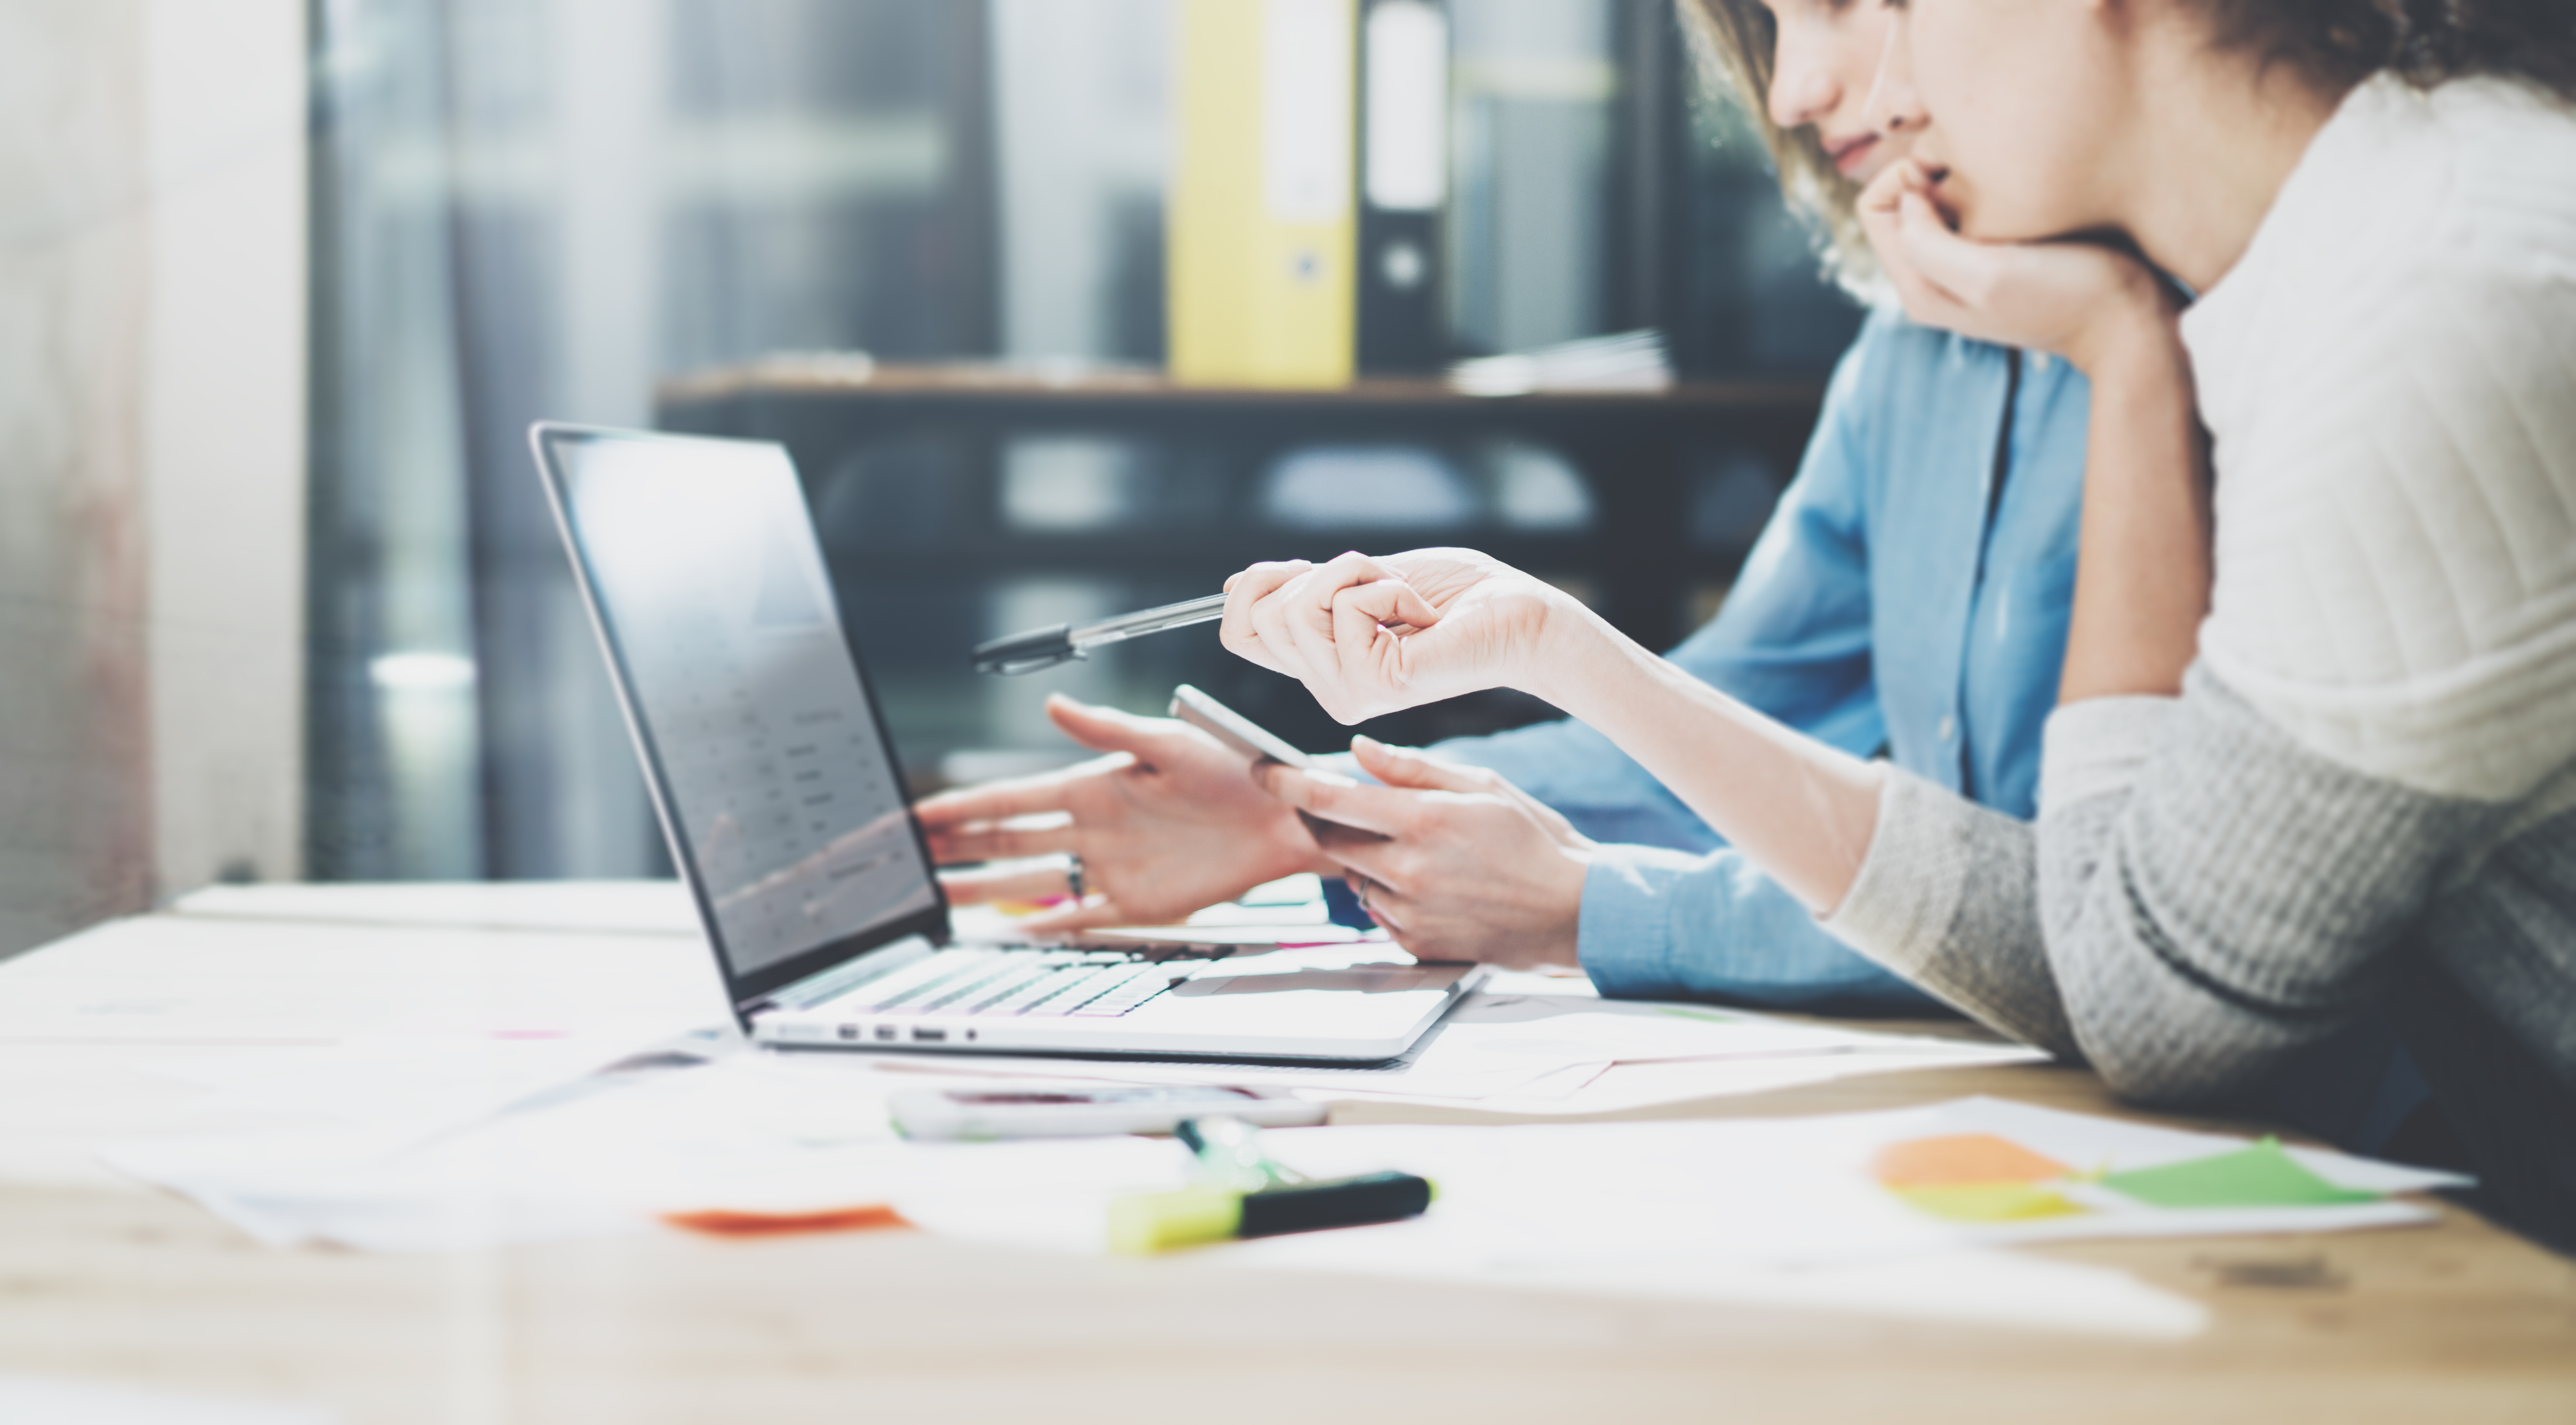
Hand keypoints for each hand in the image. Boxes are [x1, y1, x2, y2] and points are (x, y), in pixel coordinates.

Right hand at [914, 694, 1326, 933]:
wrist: (1282, 816)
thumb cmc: (1233, 768)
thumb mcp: (1167, 741)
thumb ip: (1107, 728)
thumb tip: (1052, 704)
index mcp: (1092, 786)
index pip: (1009, 801)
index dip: (961, 809)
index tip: (918, 814)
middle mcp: (1092, 828)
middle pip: (1006, 842)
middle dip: (954, 848)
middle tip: (906, 857)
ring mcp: (1109, 867)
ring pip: (1030, 881)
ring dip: (983, 888)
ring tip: (938, 896)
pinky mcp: (1136, 903)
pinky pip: (1080, 917)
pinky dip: (1045, 925)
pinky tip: (1009, 932)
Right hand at [1218, 549, 1579, 724]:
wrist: (1521, 613)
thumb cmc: (1457, 594)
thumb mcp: (1365, 579)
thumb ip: (1307, 587)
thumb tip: (1234, 584)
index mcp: (1321, 665)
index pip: (1239, 633)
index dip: (1255, 587)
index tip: (1307, 569)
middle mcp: (1327, 688)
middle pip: (1262, 614)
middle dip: (1321, 572)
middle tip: (1381, 584)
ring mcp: (1348, 692)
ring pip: (1297, 608)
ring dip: (1358, 574)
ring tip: (1405, 598)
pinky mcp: (1376, 684)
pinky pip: (1347, 608)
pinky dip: (1389, 588)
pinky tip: (1424, 617)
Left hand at [1260, 736, 1593, 970]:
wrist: (1574, 912)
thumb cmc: (1534, 841)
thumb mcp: (1482, 786)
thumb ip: (1413, 769)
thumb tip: (1357, 749)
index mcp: (1423, 820)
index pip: (1327, 798)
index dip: (1284, 782)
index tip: (1261, 769)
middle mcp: (1409, 869)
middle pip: (1329, 839)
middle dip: (1321, 817)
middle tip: (1334, 803)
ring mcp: (1410, 912)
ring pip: (1353, 876)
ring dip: (1362, 857)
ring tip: (1412, 847)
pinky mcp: (1417, 944)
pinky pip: (1378, 911)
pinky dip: (1387, 892)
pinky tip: (1430, 883)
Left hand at [1860, 159, 2178, 377]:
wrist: (2128, 321)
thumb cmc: (2065, 294)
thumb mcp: (1989, 272)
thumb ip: (1930, 243)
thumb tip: (1908, 201)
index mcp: (1918, 286)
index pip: (1874, 207)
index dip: (1908, 177)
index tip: (1953, 173)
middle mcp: (1932, 279)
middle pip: (1903, 203)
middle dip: (1934, 176)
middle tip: (1983, 174)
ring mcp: (1966, 269)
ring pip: (1939, 202)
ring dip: (1964, 182)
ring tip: (2004, 184)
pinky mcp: (1999, 256)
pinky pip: (1974, 210)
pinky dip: (1989, 192)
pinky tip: (2020, 193)